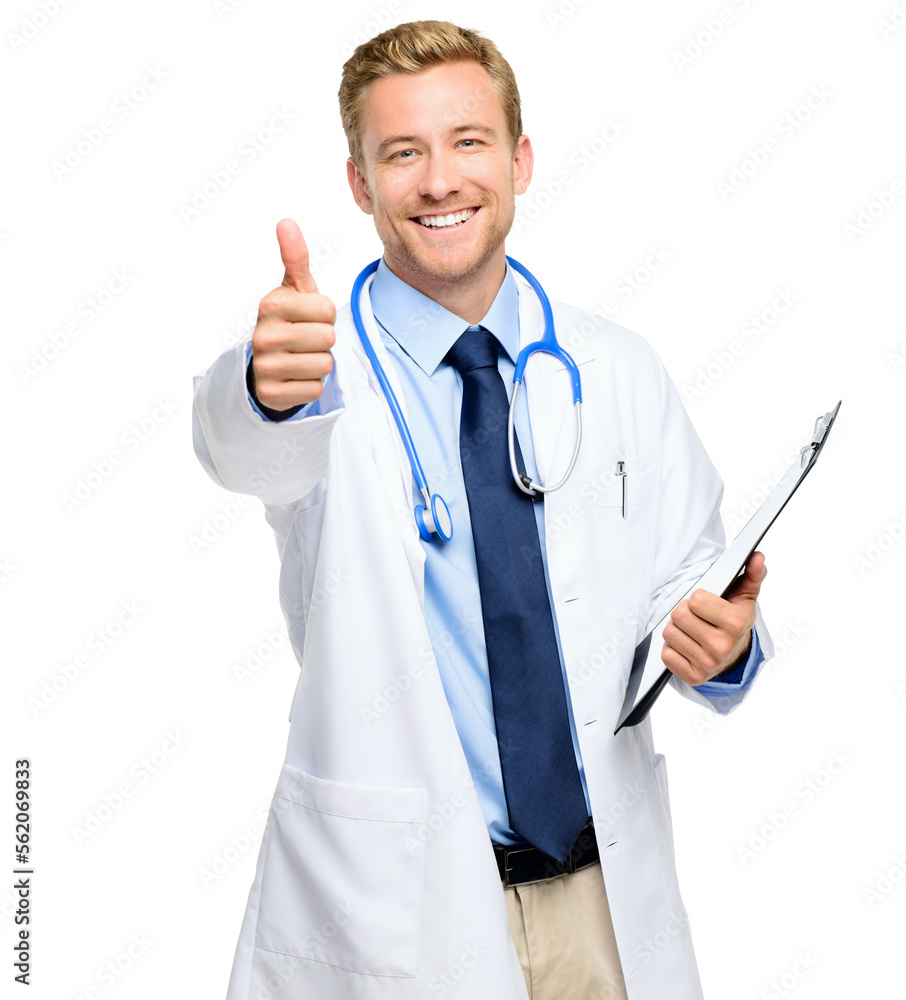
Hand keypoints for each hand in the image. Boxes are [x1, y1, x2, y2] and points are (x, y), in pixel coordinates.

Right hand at [250, 219, 335, 410]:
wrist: (266, 364)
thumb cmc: (290, 321)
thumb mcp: (294, 289)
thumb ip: (295, 257)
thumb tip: (286, 222)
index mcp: (271, 304)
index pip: (327, 309)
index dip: (326, 315)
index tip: (309, 317)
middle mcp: (263, 335)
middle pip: (327, 337)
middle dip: (324, 340)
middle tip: (307, 340)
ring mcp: (265, 366)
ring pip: (324, 365)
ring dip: (320, 364)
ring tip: (302, 357)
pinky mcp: (270, 394)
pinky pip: (314, 390)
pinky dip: (311, 386)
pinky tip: (296, 378)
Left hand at [661, 551, 766, 685]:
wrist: (736, 655)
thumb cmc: (735, 620)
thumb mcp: (745, 596)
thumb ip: (751, 574)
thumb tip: (757, 556)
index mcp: (735, 623)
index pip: (695, 600)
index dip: (697, 599)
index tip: (706, 604)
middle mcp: (722, 646)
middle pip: (679, 615)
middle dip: (684, 612)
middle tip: (697, 617)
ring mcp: (708, 664)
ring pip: (669, 634)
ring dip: (677, 630)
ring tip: (692, 631)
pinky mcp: (693, 677)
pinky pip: (667, 654)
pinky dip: (673, 649)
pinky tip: (687, 647)